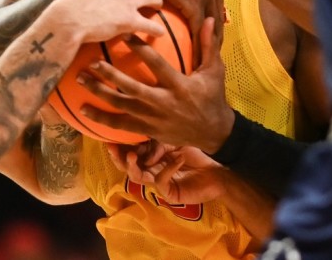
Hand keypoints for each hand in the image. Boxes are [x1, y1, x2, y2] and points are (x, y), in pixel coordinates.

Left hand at [77, 16, 235, 152]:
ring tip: (81, 79)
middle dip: (110, 74)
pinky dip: (101, 118)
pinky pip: (120, 125)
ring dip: (99, 92)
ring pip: (121, 106)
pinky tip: (83, 110)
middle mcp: (163, 103)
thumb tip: (207, 18)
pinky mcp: (147, 130)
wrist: (214, 133)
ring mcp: (153, 119)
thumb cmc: (212, 97)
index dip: (140, 48)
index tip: (123, 33)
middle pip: (131, 87)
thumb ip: (207, 45)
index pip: (156, 64)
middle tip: (90, 61)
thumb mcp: (214, 71)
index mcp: (179, 86)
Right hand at [107, 141, 227, 204]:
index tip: (110, 137)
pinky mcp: (170, 194)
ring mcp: (159, 183)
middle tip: (113, 149)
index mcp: (151, 157)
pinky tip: (178, 158)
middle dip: (118, 159)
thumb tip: (142, 150)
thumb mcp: (175, 140)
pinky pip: (160, 181)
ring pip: (138, 177)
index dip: (120, 146)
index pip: (130, 152)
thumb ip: (158, 143)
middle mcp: (152, 170)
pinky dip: (167, 168)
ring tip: (132, 155)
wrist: (220, 170)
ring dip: (133, 166)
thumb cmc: (198, 153)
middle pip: (128, 167)